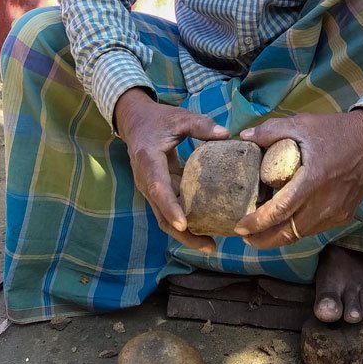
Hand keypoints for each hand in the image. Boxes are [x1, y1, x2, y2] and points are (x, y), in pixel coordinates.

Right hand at [113, 88, 228, 252]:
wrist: (135, 122)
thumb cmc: (158, 119)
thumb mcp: (178, 118)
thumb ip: (201, 125)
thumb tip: (226, 136)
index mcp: (149, 161)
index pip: (158, 189)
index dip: (170, 208)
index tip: (183, 224)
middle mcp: (147, 181)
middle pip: (161, 215)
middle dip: (183, 234)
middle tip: (209, 246)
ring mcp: (151, 189)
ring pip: (165, 219)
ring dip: (186, 234)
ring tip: (211, 245)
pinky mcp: (159, 191)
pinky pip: (171, 211)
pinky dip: (186, 223)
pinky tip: (207, 227)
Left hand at [234, 110, 362, 249]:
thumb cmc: (335, 131)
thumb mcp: (302, 124)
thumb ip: (272, 130)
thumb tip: (244, 136)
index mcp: (313, 179)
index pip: (281, 210)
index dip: (258, 222)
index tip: (240, 225)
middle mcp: (326, 202)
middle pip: (289, 233)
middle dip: (263, 239)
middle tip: (245, 236)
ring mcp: (336, 212)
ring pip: (301, 234)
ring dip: (279, 236)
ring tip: (261, 231)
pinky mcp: (344, 215)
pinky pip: (315, 229)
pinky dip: (297, 230)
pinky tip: (286, 222)